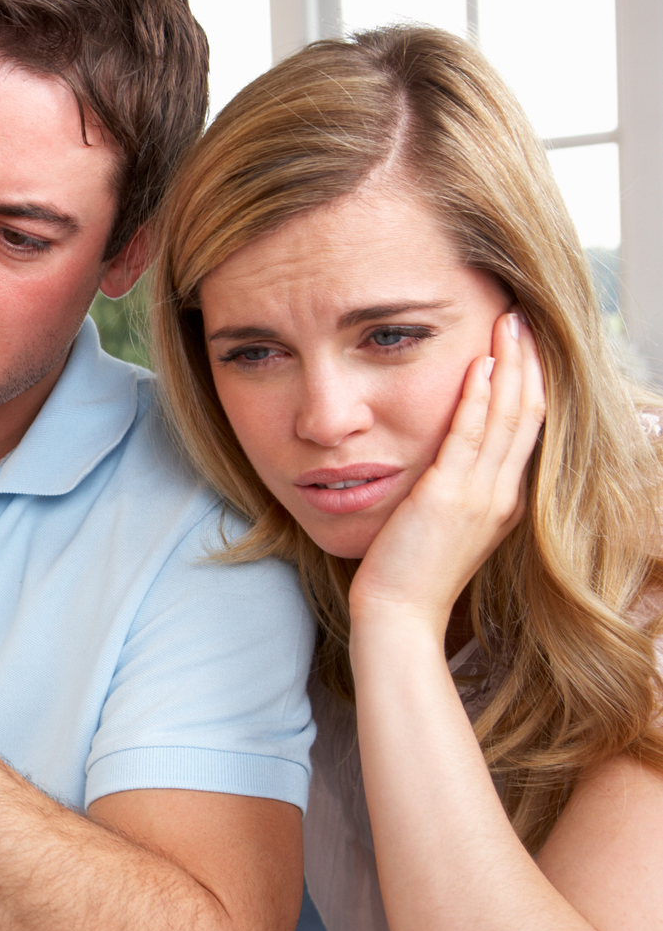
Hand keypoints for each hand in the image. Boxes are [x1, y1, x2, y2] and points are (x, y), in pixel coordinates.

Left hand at [351, 311, 545, 630]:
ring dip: (510, 365)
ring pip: (509, 417)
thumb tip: (444, 457)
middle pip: (530, 413)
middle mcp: (503, 494)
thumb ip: (453, 487)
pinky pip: (471, 437)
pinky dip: (478, 398)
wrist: (399, 612)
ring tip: (508, 323)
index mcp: (505, 500)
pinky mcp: (449, 497)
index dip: (530, 382)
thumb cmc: (408, 569)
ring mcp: (481, 496)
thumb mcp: (442, 521)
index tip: (524, 345)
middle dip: (528, 361)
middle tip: (522, 318)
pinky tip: (479, 365)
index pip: (529, 428)